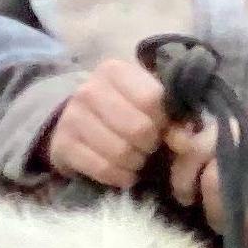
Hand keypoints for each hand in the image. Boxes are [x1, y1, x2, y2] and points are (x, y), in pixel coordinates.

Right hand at [44, 58, 172, 187]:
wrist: (80, 123)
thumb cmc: (125, 109)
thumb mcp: (150, 104)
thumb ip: (174, 118)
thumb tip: (185, 141)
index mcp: (114, 70)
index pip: (151, 100)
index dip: (164, 120)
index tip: (162, 125)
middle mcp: (89, 89)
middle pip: (138, 128)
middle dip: (150, 144)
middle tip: (149, 145)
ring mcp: (72, 117)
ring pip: (120, 152)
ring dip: (136, 162)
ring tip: (137, 158)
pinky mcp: (62, 145)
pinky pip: (103, 169)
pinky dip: (120, 176)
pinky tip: (124, 172)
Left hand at [167, 109, 247, 234]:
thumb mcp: (235, 141)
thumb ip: (208, 154)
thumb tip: (179, 183)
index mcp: (225, 131)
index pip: (191, 152)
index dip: (183, 180)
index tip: (187, 200)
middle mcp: (247, 138)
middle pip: (214, 181)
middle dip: (213, 212)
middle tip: (219, 226)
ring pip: (243, 195)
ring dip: (239, 225)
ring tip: (242, 237)